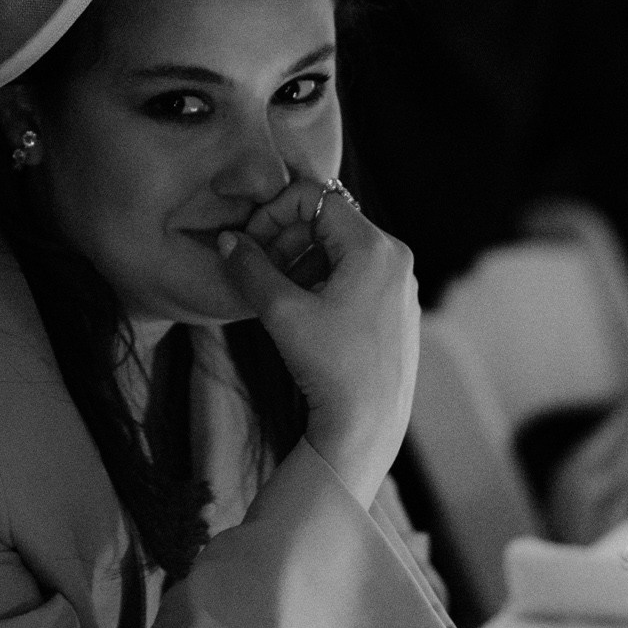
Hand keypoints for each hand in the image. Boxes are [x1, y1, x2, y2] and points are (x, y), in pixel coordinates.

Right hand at [215, 186, 419, 507]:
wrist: (367, 429)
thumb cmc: (330, 369)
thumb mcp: (282, 312)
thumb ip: (250, 268)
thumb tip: (228, 240)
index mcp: (375, 248)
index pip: (315, 198)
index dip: (274, 212)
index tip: (250, 242)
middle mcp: (395, 258)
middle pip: (327, 222)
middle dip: (286, 240)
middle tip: (258, 271)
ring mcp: (399, 284)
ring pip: (338, 250)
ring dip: (299, 262)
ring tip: (275, 296)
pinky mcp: (395, 309)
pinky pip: (353, 274)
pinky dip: (320, 282)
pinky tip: (300, 313)